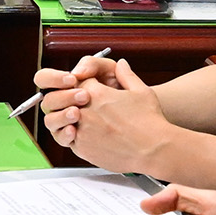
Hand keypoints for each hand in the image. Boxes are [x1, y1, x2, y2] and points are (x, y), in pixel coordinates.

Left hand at [33, 57, 172, 171]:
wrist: (153, 150)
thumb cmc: (149, 122)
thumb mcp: (141, 91)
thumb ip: (126, 75)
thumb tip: (121, 64)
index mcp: (96, 93)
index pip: (75, 81)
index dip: (80, 84)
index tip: (87, 90)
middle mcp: (84, 111)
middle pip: (65, 100)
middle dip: (71, 101)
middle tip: (83, 105)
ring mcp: (81, 131)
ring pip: (62, 120)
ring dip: (69, 119)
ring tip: (85, 121)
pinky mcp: (81, 148)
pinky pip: (68, 139)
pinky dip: (74, 136)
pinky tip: (88, 135)